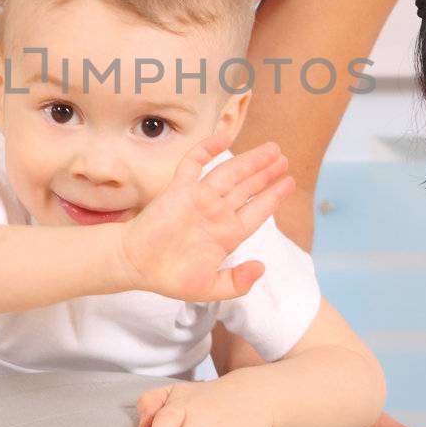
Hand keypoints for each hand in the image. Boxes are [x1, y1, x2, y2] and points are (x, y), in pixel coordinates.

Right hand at [118, 134, 295, 301]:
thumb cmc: (170, 277)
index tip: (289, 182)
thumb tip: (261, 267)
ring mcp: (198, 198)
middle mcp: (216, 212)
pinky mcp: (178, 189)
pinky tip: (222, 138)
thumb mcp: (210, 288)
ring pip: (229, 173)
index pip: (257, 210)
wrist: (136, 265)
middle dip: (266, 172)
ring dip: (250, 160)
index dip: (274, 196)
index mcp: (227, 234)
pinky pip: (194, 164)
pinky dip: (206, 150)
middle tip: (284, 158)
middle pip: (247, 187)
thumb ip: (237, 282)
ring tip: (271, 149)